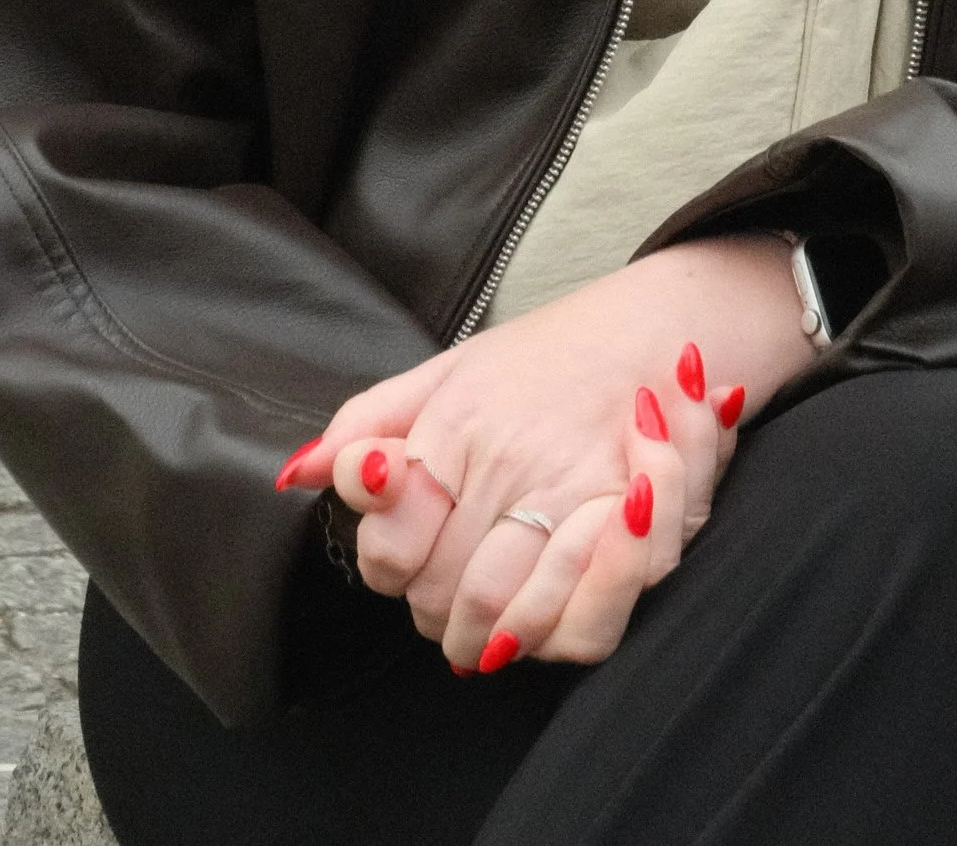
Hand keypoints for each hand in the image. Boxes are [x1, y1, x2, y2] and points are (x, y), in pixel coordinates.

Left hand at [278, 236, 815, 667]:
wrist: (657, 322)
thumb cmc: (545, 355)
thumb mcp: (446, 371)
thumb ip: (368, 419)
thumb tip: (298, 473)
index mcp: (458, 426)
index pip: (391, 551)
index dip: (393, 562)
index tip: (408, 545)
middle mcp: (513, 464)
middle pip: (440, 600)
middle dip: (438, 606)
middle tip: (452, 583)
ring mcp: (576, 496)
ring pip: (500, 622)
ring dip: (486, 631)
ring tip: (486, 613)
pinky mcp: (638, 525)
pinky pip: (581, 626)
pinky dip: (550, 634)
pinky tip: (534, 620)